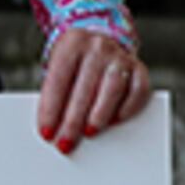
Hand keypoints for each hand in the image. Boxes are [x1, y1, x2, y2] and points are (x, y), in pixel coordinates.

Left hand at [34, 27, 149, 150]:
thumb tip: (56, 129)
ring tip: (89, 133)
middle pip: (84, 88)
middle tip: (66, 142)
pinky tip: (115, 121)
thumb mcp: (60, 68)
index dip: (50, 110)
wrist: (100, 41)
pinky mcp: (139, 67)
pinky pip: (137, 90)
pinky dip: (127, 108)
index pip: (58, 80)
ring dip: (99, 115)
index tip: (46, 132)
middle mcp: (98, 47)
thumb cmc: (75, 63)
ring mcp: (120, 56)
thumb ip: (57, 94)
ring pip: (112, 89)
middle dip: (73, 121)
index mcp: (72, 43)